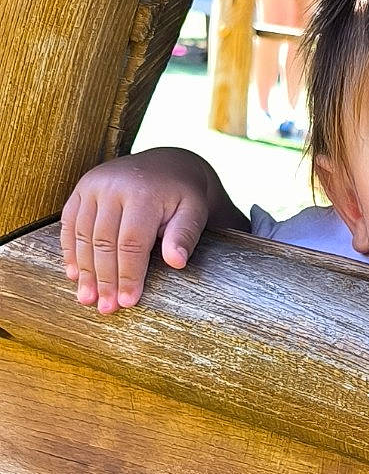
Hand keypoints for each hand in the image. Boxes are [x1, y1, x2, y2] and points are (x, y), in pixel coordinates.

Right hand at [60, 150, 212, 312]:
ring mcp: (93, 185)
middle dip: (104, 279)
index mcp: (143, 192)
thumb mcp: (194, 211)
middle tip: (106, 309)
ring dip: (84, 270)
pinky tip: (74, 275)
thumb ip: (185, 235)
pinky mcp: (81, 188)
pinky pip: (69, 223)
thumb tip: (176, 262)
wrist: (166, 164)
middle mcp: (113, 185)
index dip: (128, 275)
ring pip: (83, 235)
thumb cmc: (182, 195)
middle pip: (103, 242)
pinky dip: (70, 250)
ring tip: (87, 299)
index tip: (128, 302)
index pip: (131, 242)